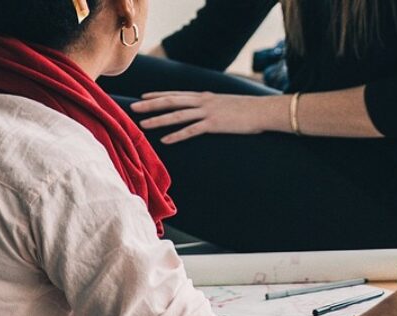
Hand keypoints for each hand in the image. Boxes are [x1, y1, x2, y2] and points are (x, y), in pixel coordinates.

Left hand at [131, 91, 281, 143]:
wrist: (263, 110)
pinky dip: (177, 135)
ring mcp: (208, 112)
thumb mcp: (227, 103)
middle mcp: (203, 101)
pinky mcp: (214, 124)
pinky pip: (191, 130)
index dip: (158, 95)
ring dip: (158, 120)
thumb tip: (207, 111)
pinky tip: (165, 140)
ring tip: (143, 124)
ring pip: (177, 115)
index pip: (176, 94)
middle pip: (171, 101)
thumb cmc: (248, 109)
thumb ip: (214, 106)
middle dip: (150, 105)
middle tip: (133, 107)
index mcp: (205, 96)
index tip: (143, 97)